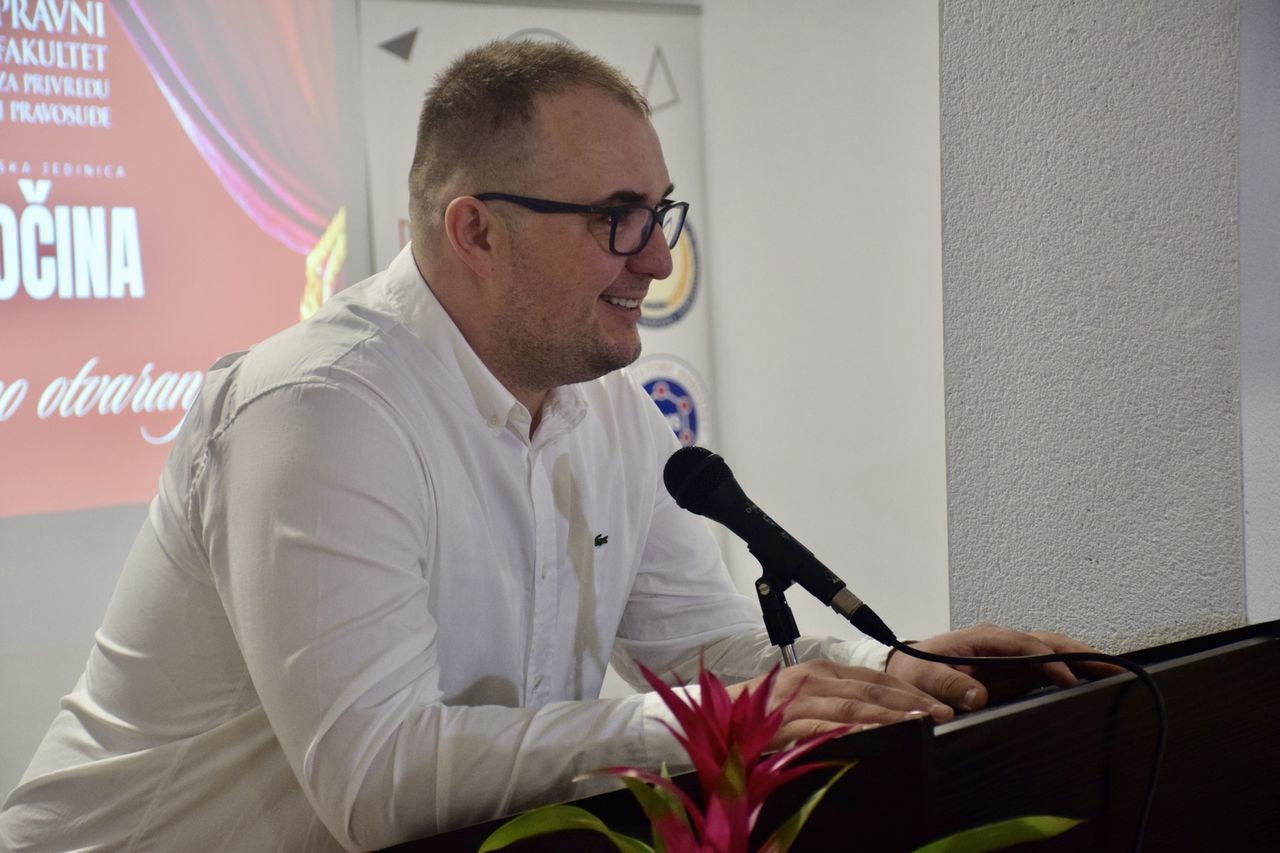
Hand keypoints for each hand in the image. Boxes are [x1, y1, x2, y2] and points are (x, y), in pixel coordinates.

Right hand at [726, 659, 954, 749]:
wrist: (717, 716)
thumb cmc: (763, 713)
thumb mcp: (805, 699)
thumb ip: (837, 704)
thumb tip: (878, 718)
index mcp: (822, 672)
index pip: (875, 678)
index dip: (908, 691)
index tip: (937, 703)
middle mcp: (814, 680)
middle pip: (871, 690)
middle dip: (910, 703)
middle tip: (942, 714)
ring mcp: (799, 699)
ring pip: (853, 706)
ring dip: (890, 715)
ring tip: (919, 724)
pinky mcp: (786, 722)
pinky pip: (824, 727)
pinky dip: (850, 730)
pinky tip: (872, 735)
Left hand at [885, 623, 1121, 711]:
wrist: (905, 670)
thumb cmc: (913, 671)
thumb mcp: (921, 677)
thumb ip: (946, 684)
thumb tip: (976, 697)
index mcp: (980, 638)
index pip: (1022, 644)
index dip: (1046, 659)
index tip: (1067, 677)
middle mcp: (1000, 641)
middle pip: (1048, 641)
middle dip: (1081, 652)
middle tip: (1113, 667)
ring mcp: (1010, 654)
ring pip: (1054, 651)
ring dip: (1084, 660)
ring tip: (1116, 674)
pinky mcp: (1015, 668)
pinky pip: (1049, 666)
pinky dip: (1073, 671)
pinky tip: (1093, 682)